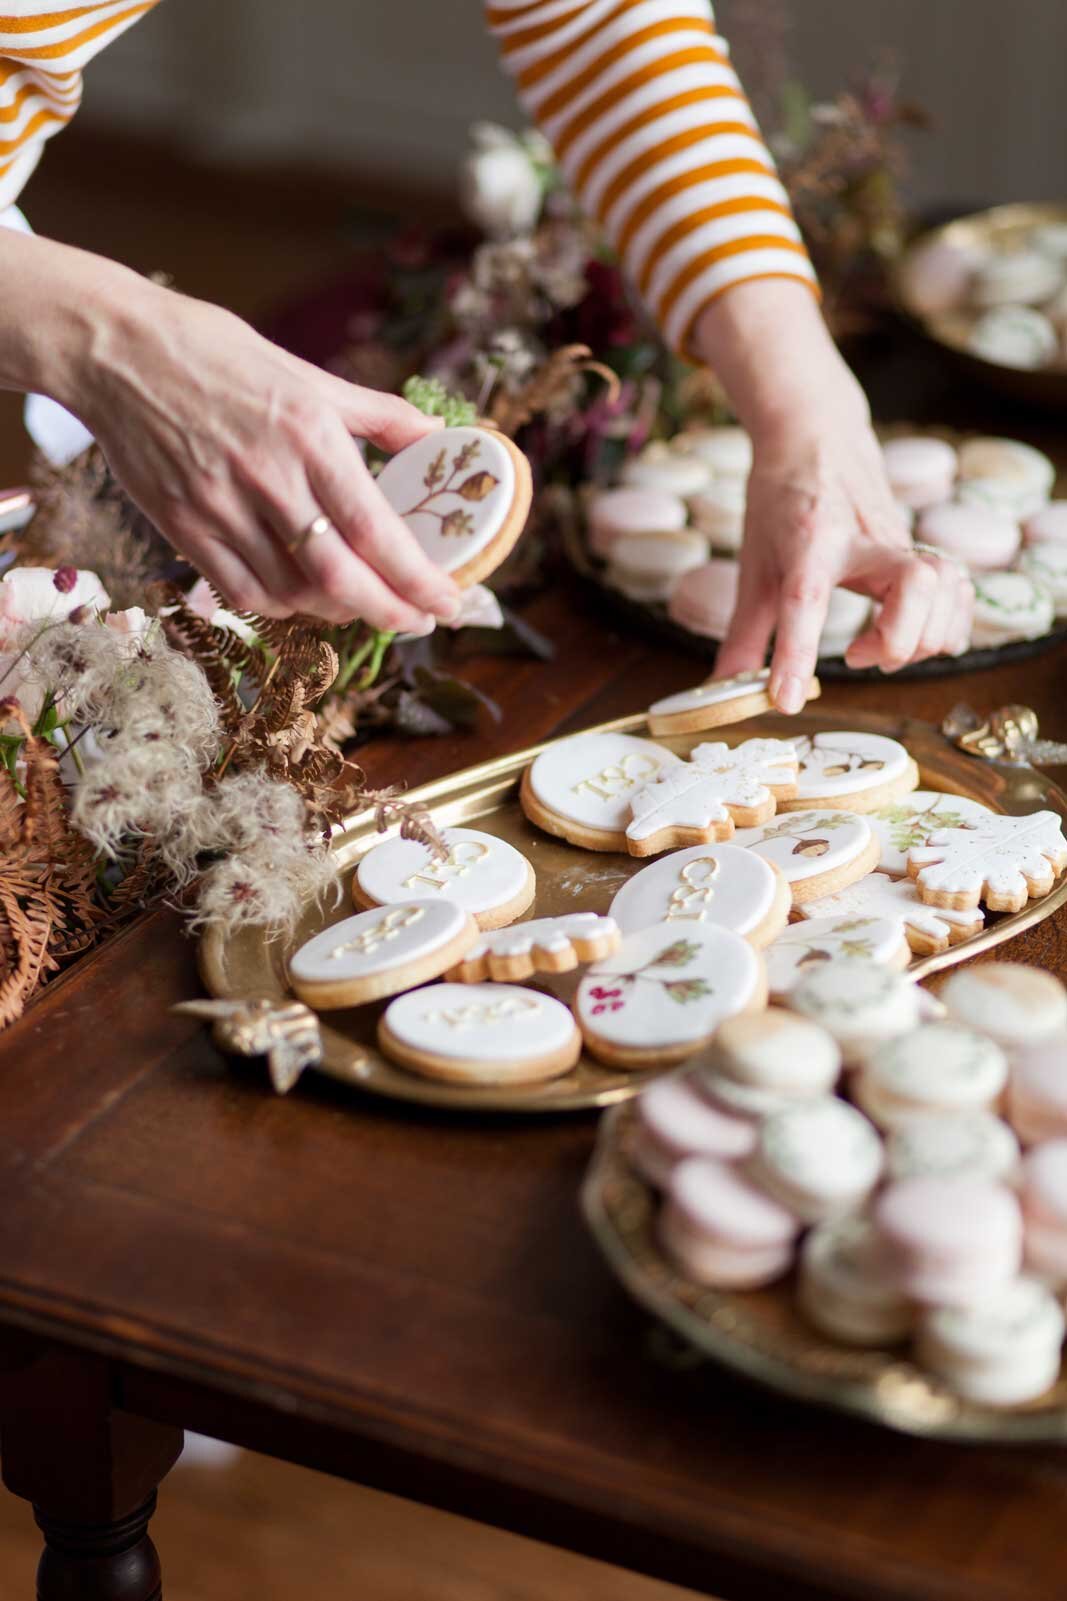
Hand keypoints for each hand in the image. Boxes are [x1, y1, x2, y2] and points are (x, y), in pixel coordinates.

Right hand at [77, 280, 460, 628]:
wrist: (117, 350)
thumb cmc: (216, 354)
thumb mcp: (307, 374)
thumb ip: (377, 414)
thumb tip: (437, 435)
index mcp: (309, 435)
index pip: (376, 529)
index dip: (417, 578)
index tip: (449, 602)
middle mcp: (269, 478)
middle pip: (340, 577)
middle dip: (390, 612)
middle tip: (419, 623)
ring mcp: (220, 507)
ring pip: (293, 593)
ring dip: (337, 610)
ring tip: (362, 602)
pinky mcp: (183, 526)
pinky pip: (242, 592)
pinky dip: (282, 607)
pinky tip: (302, 596)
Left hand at [693, 283, 973, 710]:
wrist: (815, 433)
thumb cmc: (780, 500)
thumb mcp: (752, 567)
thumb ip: (743, 636)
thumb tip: (718, 692)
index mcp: (808, 540)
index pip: (805, 601)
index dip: (797, 655)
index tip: (788, 700)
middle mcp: (863, 538)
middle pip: (915, 586)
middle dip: (898, 640)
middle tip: (856, 655)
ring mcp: (900, 540)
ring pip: (946, 588)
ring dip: (923, 636)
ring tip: (878, 646)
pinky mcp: (920, 547)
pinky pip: (959, 590)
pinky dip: (947, 625)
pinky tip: (912, 636)